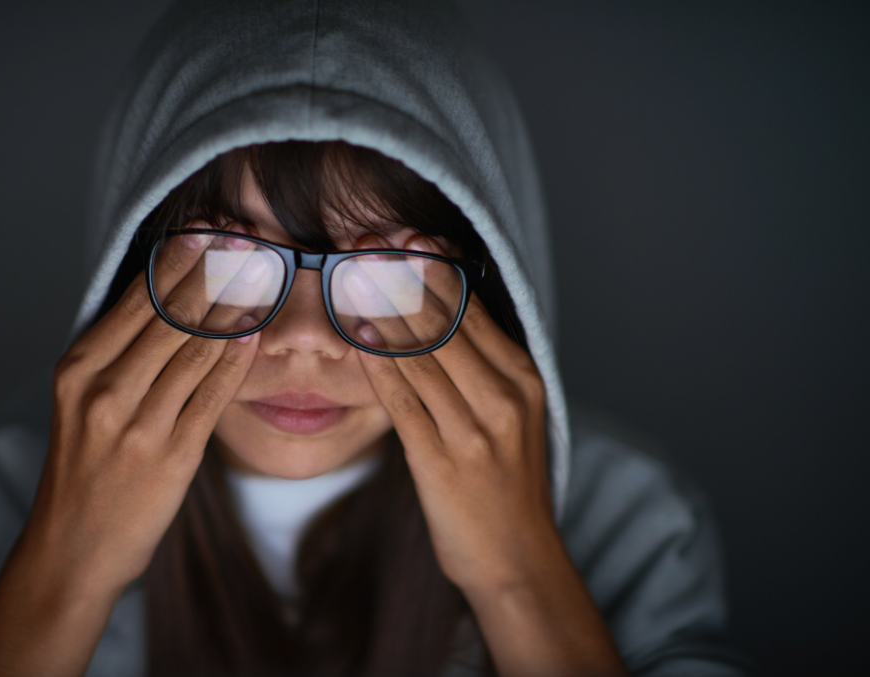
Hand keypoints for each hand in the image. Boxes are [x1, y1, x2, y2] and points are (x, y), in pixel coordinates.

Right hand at [0, 227, 262, 676]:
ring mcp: (138, 425)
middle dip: (213, 272)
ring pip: (195, 350)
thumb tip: (165, 295)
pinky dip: (236, 359)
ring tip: (261, 272)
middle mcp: (104, 391)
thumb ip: (116, 353)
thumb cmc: (82, 468)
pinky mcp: (172, 456)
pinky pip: (212, 395)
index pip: (135, 300)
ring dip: (233, 307)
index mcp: (78, 369)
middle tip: (245, 237)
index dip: (176, 261)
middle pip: (169, 316)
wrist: (72, 548)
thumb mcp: (80, 402)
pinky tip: (255, 329)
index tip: (207, 230)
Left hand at [355, 235, 626, 675]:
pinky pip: (402, 398)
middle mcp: (503, 396)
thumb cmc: (508, 484)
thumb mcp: (513, 416)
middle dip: (400, 275)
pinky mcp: (441, 459)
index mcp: (523, 379)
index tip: (402, 234)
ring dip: (379, 308)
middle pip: (444, 320)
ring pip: (420, 352)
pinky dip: (375, 360)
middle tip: (364, 239)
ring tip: (349, 272)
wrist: (518, 559)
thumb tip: (444, 314)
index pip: (473, 308)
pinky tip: (353, 333)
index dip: (433, 266)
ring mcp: (474, 428)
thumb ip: (484, 367)